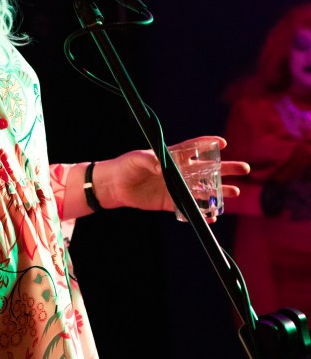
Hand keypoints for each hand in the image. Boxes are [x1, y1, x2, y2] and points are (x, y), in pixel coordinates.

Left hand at [93, 135, 248, 215]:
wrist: (115, 186)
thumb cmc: (126, 166)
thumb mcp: (137, 159)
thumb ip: (151, 161)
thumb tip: (162, 167)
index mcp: (172, 156)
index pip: (194, 148)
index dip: (208, 144)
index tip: (223, 142)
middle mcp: (178, 171)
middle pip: (207, 169)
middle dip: (225, 169)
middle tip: (244, 168)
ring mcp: (176, 187)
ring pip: (203, 189)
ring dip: (219, 191)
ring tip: (236, 193)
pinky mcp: (170, 202)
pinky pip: (189, 208)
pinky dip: (201, 212)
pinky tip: (213, 216)